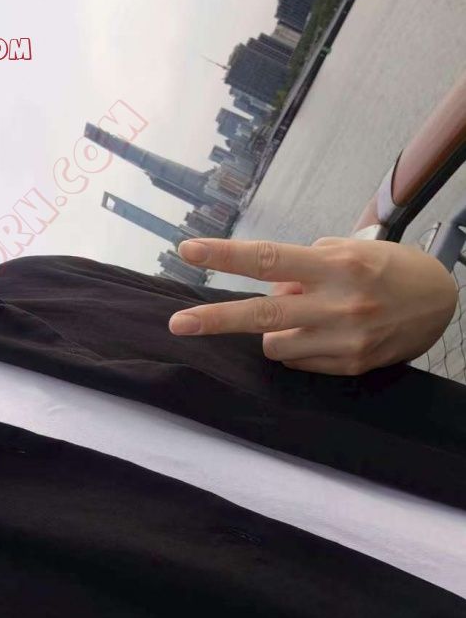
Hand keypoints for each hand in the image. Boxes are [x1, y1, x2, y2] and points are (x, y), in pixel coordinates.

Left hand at [168, 237, 457, 375]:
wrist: (440, 304)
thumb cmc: (387, 269)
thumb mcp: (349, 251)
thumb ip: (303, 266)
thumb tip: (268, 287)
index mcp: (336, 265)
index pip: (268, 259)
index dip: (225, 256)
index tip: (189, 251)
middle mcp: (338, 304)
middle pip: (262, 314)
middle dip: (215, 320)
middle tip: (178, 323)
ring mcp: (342, 340)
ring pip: (274, 343)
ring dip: (275, 329)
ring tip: (307, 316)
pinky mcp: (348, 366)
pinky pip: (296, 360)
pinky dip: (298, 346)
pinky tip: (324, 333)